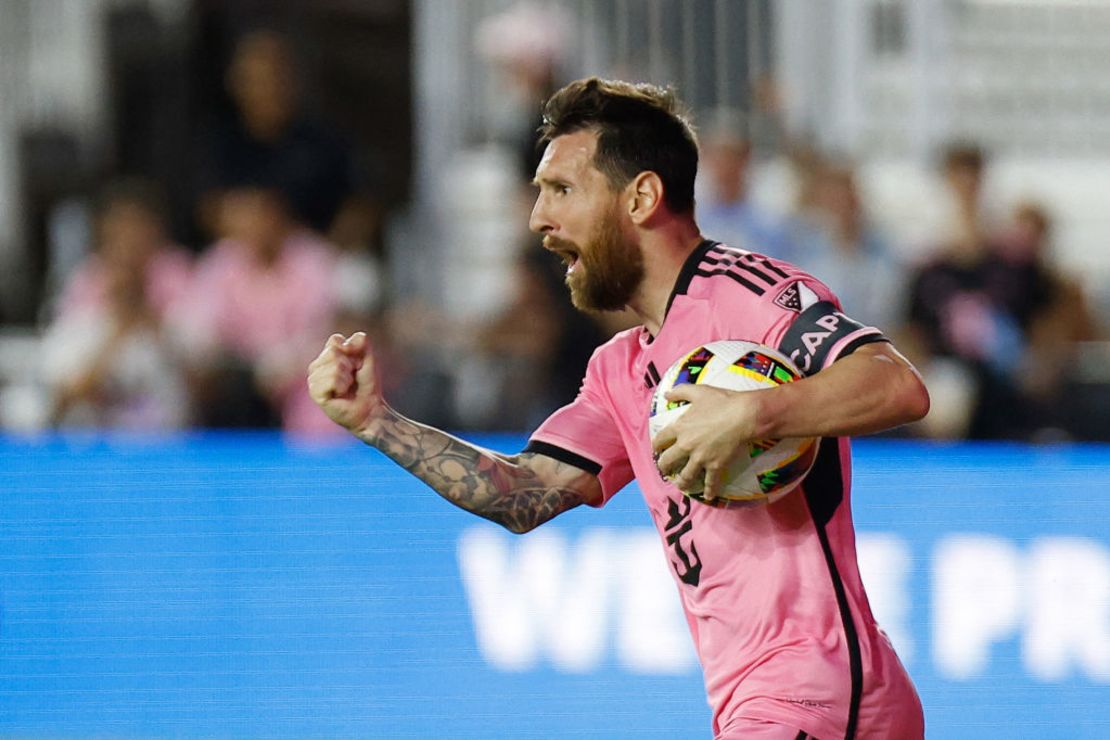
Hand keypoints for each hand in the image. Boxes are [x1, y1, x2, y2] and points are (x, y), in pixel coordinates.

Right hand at [306, 332, 384, 433]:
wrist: (369, 408)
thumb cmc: (366, 384)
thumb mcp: (368, 359)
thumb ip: (361, 343)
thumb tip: (347, 342)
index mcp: (327, 356)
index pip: (335, 340)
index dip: (351, 351)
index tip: (356, 364)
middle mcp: (316, 366)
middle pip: (333, 352)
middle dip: (350, 365)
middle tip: (352, 378)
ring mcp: (313, 380)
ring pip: (334, 367)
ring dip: (347, 378)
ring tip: (347, 387)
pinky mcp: (315, 393)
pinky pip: (331, 380)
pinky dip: (342, 387)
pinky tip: (340, 394)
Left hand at [651, 385, 764, 500]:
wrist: (744, 415)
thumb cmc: (722, 401)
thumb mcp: (698, 391)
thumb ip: (680, 391)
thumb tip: (666, 394)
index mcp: (679, 428)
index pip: (660, 440)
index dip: (657, 446)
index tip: (657, 450)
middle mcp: (686, 445)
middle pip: (668, 461)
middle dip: (664, 467)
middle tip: (665, 469)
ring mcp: (700, 458)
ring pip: (685, 476)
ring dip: (681, 482)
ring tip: (680, 485)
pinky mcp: (715, 466)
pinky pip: (710, 482)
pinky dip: (709, 491)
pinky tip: (708, 496)